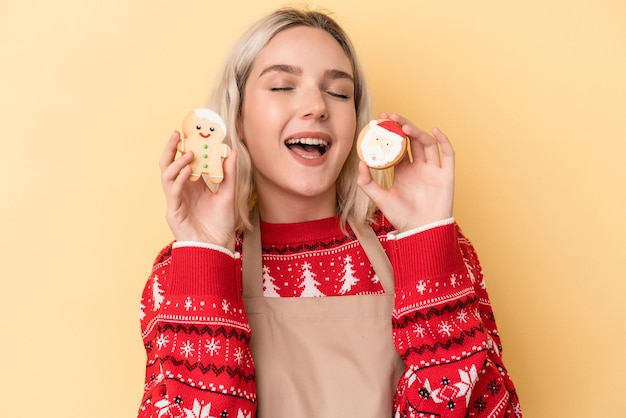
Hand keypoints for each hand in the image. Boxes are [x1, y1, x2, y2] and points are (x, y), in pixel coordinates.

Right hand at [159, 131, 236, 249]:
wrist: (218, 247)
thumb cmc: (221, 224)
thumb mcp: (228, 194)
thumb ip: (228, 173)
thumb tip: (232, 151)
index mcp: (193, 186)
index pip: (185, 162)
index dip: (185, 147)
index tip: (191, 132)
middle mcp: (182, 191)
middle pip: (169, 165)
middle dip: (172, 149)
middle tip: (177, 134)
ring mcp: (176, 201)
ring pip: (167, 176)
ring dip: (177, 163)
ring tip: (189, 154)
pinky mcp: (174, 212)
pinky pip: (173, 192)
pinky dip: (179, 179)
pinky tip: (188, 171)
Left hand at [357, 113, 453, 232]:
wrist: (421, 232)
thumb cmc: (402, 218)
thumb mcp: (380, 199)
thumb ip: (367, 183)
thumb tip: (360, 163)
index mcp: (404, 171)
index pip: (398, 147)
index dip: (390, 134)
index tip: (380, 121)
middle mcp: (419, 167)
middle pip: (412, 140)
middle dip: (402, 126)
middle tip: (389, 116)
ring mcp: (433, 170)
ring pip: (427, 144)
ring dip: (417, 132)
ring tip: (404, 125)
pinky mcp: (446, 175)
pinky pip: (448, 155)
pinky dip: (444, 141)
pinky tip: (435, 130)